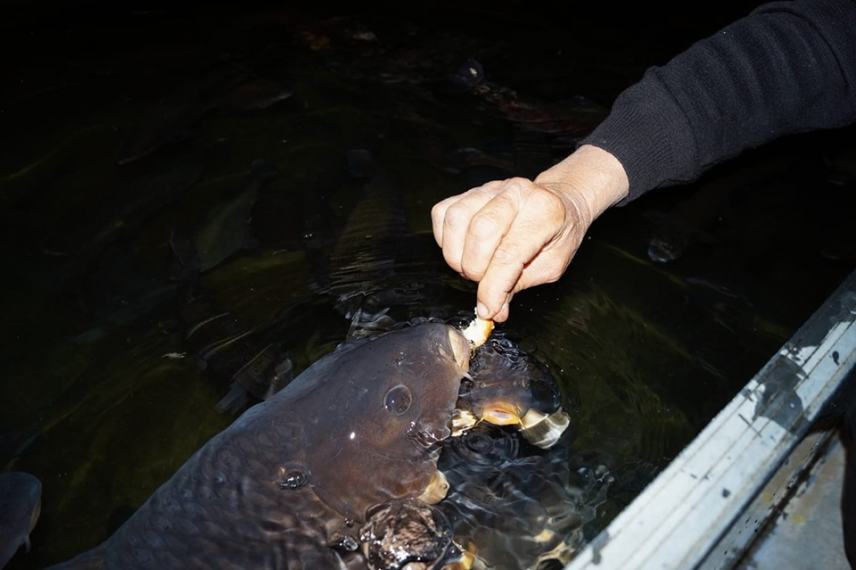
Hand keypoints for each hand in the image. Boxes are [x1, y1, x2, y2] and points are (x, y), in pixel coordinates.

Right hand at [431, 145, 628, 321]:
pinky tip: (462, 249)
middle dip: (475, 269)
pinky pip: (443, 213)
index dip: (493, 288)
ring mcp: (489, 188)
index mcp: (543, 211)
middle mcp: (515, 193)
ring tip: (473, 267)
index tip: (487, 309)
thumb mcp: (551, 265)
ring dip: (457, 255)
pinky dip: (445, 239)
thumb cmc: (557, 233)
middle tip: (484, 282)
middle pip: (480, 231)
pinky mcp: (468, 191)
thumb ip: (519, 285)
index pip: (509, 254)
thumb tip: (492, 309)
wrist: (558, 201)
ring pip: (456, 220)